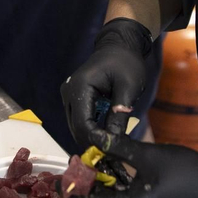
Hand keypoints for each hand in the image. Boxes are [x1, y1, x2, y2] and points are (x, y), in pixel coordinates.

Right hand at [61, 18, 153, 147]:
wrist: (119, 45)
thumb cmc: (126, 62)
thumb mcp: (128, 86)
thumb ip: (119, 113)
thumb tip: (114, 140)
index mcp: (80, 87)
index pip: (83, 123)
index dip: (97, 140)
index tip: (114, 150)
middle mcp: (68, 93)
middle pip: (76, 128)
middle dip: (94, 142)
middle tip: (115, 153)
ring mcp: (69, 96)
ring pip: (77, 127)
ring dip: (93, 137)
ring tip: (113, 145)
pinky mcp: (74, 99)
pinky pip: (80, 120)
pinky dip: (92, 129)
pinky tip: (106, 134)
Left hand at [70, 133, 197, 197]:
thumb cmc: (186, 172)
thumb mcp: (149, 155)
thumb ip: (118, 147)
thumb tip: (94, 137)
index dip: (71, 192)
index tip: (57, 179)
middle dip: (88, 185)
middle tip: (80, 163)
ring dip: (105, 187)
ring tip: (97, 163)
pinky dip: (120, 190)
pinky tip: (119, 171)